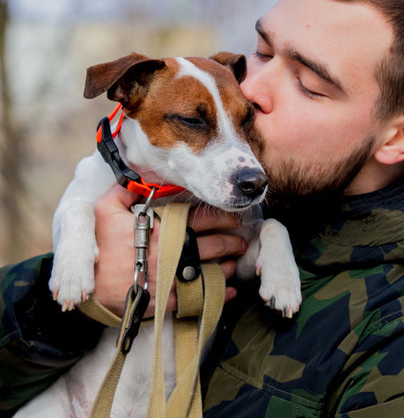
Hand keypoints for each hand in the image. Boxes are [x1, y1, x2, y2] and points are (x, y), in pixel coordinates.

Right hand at [93, 186, 245, 317]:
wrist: (88, 287)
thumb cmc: (99, 246)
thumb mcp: (105, 210)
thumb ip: (126, 190)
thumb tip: (142, 177)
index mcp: (161, 228)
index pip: (200, 219)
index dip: (222, 218)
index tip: (235, 217)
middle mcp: (171, 251)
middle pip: (212, 244)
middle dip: (232, 241)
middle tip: (242, 240)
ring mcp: (171, 277)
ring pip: (210, 270)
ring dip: (228, 265)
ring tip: (237, 261)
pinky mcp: (167, 301)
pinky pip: (198, 298)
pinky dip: (218, 295)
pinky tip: (229, 291)